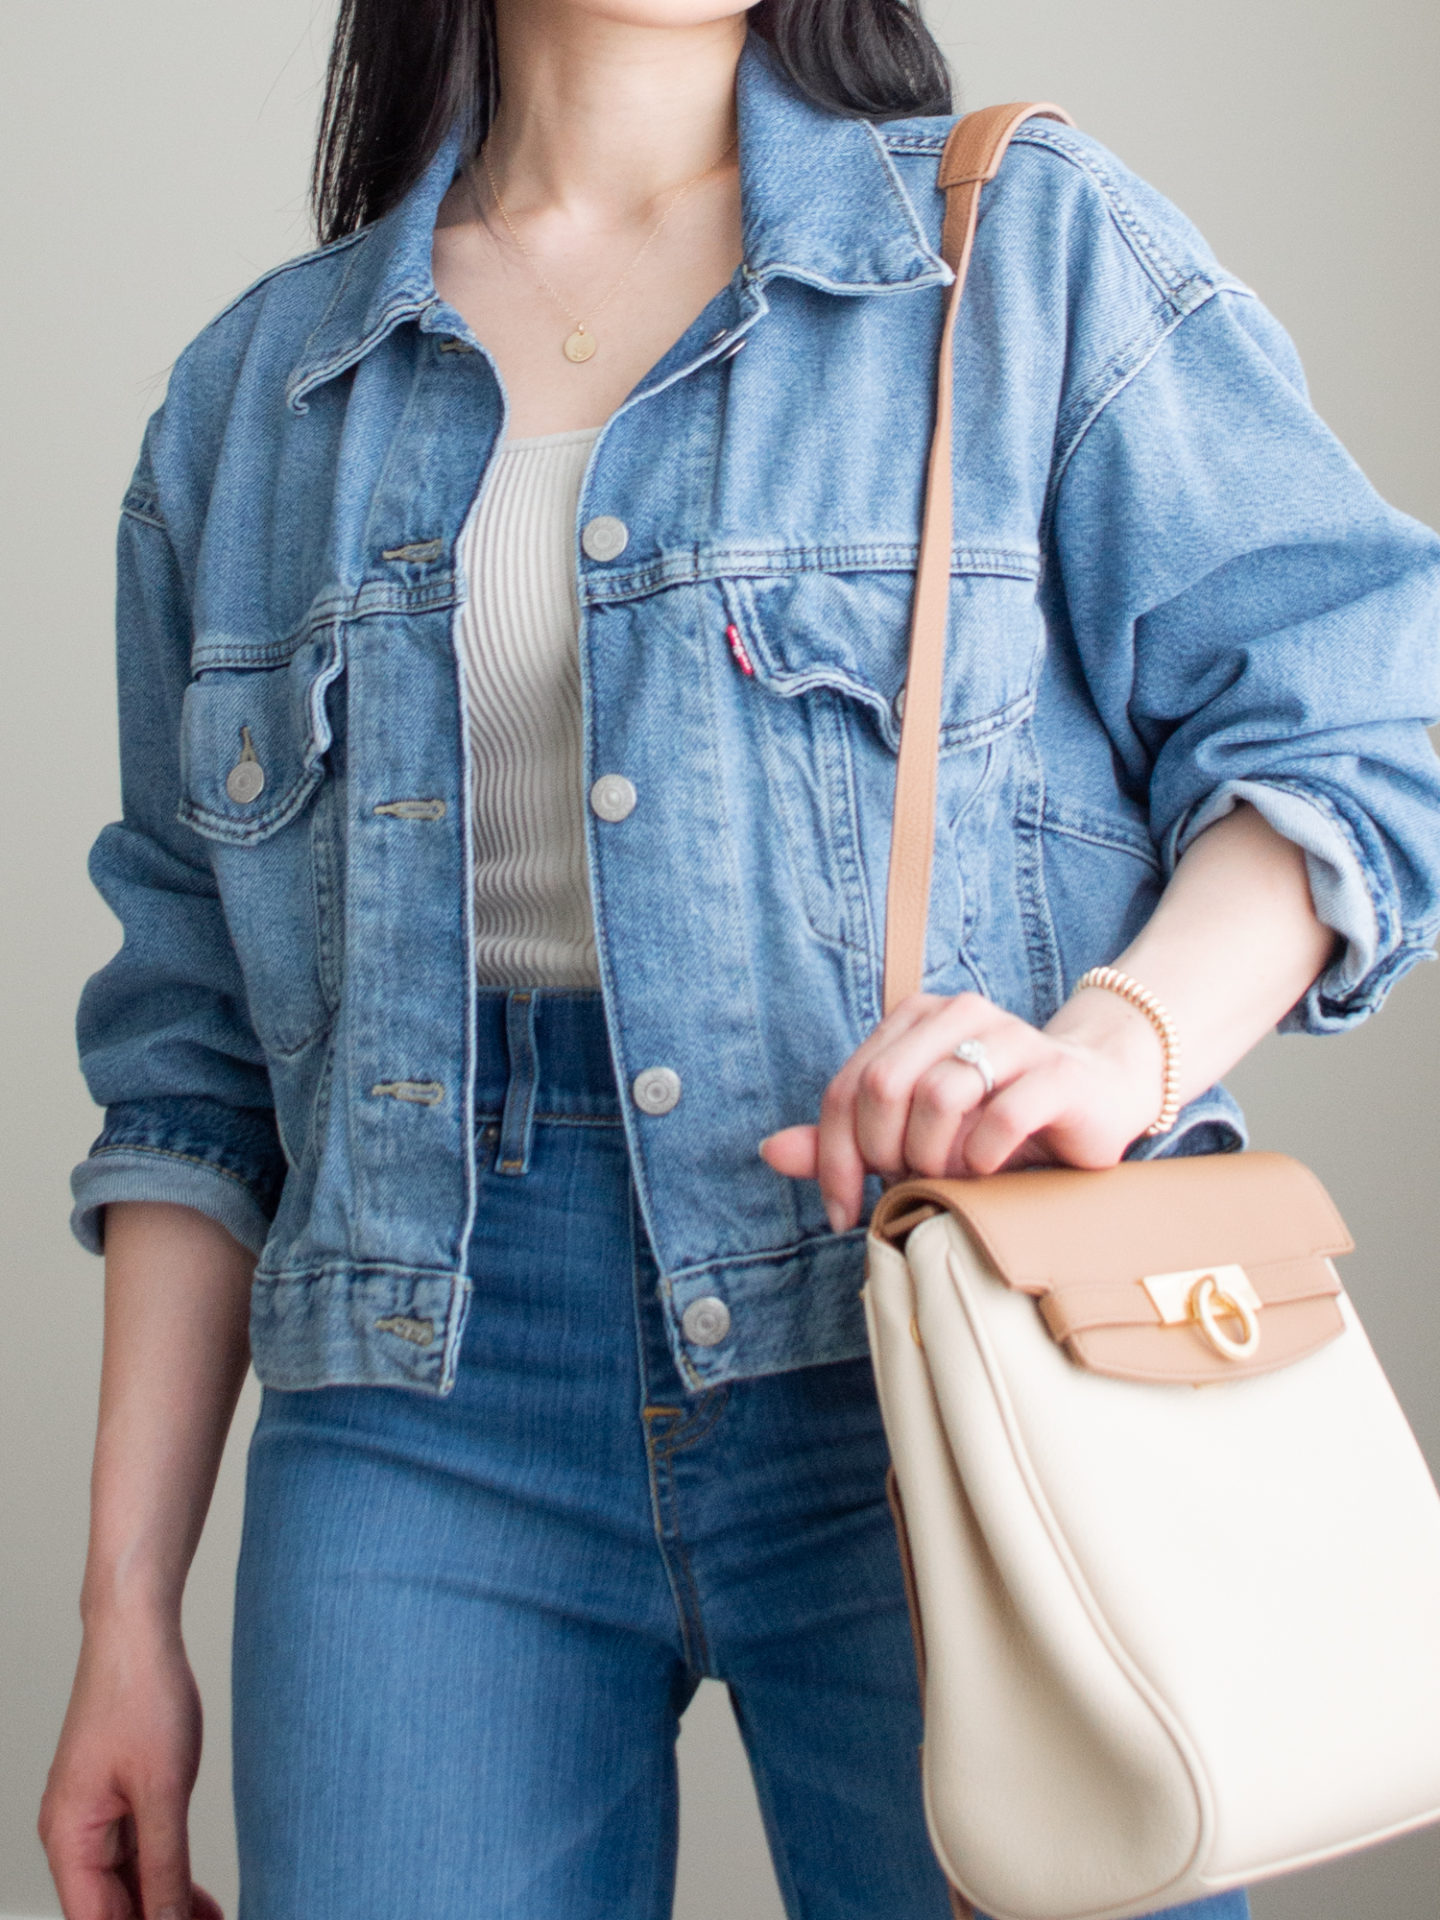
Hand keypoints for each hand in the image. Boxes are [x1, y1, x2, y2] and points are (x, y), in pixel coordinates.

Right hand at [39, 1615, 221, 1919]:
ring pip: (125, 1886)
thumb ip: (165, 1867)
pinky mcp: (116, 1799)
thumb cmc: (140, 1694)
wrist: (138, 1632)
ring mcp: (93, 1817)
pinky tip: (198, 1898)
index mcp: (69, 1839)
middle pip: (108, 1909)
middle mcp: (72, 1834)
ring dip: (165, 1908)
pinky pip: (136, 1856)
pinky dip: (166, 1876)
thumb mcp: (163, 1791)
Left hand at [758, 989, 1164, 1232]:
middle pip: (883, 1087)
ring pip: (938, 1099)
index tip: (844, 1211)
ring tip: (954, 1176)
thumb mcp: (914, 1131)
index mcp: (915, 1019)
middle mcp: (959, 1014)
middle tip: (909, 1185)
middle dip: (885, 1154)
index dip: (832, 1157)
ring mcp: (1012, 1037)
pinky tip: (991, 1169)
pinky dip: (984, 1158)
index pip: (845, 1088)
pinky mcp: (1056, 1073)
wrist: (1096, 1097)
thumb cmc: (994, 1119)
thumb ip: (846, 1140)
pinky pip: (1000, 1119)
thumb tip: (769, 1152)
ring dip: (936, 1158)